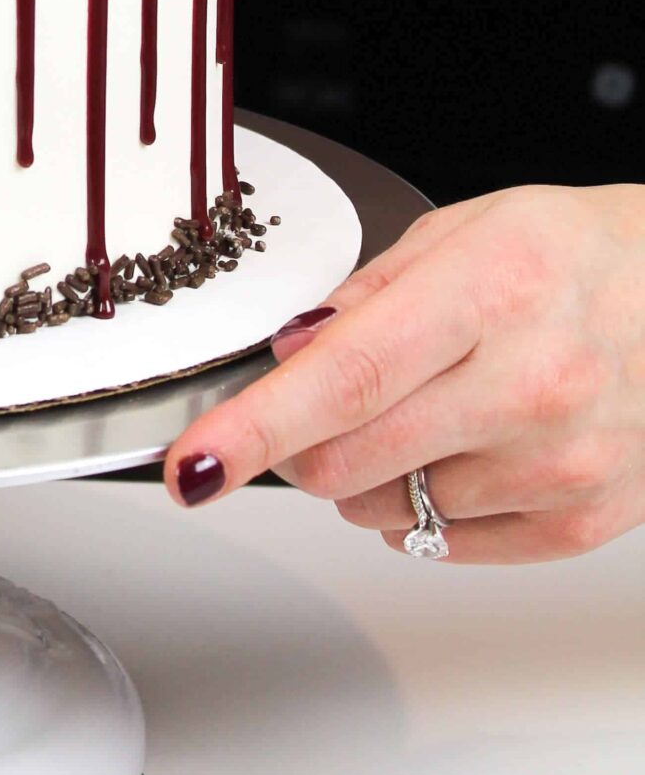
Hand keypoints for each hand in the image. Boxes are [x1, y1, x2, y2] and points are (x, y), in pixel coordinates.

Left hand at [164, 185, 644, 561]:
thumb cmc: (579, 257)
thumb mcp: (468, 231)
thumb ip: (367, 295)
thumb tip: (289, 355)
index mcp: (490, 293)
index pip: (346, 378)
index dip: (255, 427)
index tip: (192, 463)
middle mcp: (530, 385)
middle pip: (348, 460)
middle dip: (302, 445)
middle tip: (329, 404)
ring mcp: (560, 464)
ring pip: (386, 510)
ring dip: (372, 472)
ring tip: (435, 409)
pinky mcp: (582, 521)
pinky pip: (446, 543)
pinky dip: (427, 507)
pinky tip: (469, 448)